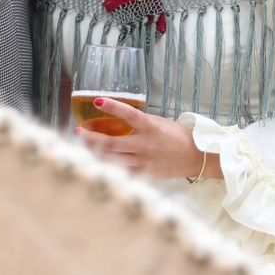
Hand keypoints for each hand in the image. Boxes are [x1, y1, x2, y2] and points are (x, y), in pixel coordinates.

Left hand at [74, 97, 213, 179]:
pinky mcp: (144, 174)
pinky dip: (108, 166)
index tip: (97, 100)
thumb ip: (141, 122)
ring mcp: (143, 161)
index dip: (112, 106)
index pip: (129, 114)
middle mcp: (145, 145)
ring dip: (94, 152)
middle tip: (79, 131)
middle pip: (110, 143)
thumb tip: (120, 117)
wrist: (196, 157)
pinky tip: (97, 161)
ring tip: (84, 145)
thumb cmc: (178, 136)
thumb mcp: (160, 122)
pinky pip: (121, 171)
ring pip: (111, 159)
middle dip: (91, 137)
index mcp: (151, 128)